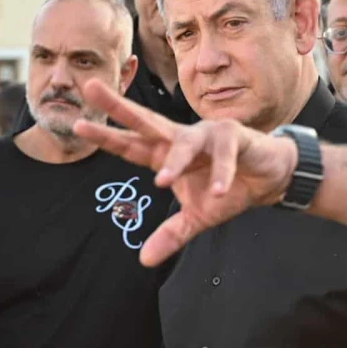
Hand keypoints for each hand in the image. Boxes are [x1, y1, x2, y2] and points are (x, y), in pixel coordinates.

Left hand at [73, 79, 298, 266]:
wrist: (269, 179)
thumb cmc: (227, 189)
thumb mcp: (196, 218)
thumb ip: (171, 234)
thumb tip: (144, 260)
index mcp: (165, 153)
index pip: (130, 144)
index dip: (106, 136)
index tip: (77, 125)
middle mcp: (181, 138)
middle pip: (144, 121)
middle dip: (118, 106)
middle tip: (88, 87)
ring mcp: (206, 134)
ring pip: (184, 142)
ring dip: (174, 161)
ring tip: (163, 182)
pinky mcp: (234, 137)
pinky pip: (224, 156)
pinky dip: (221, 173)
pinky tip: (217, 191)